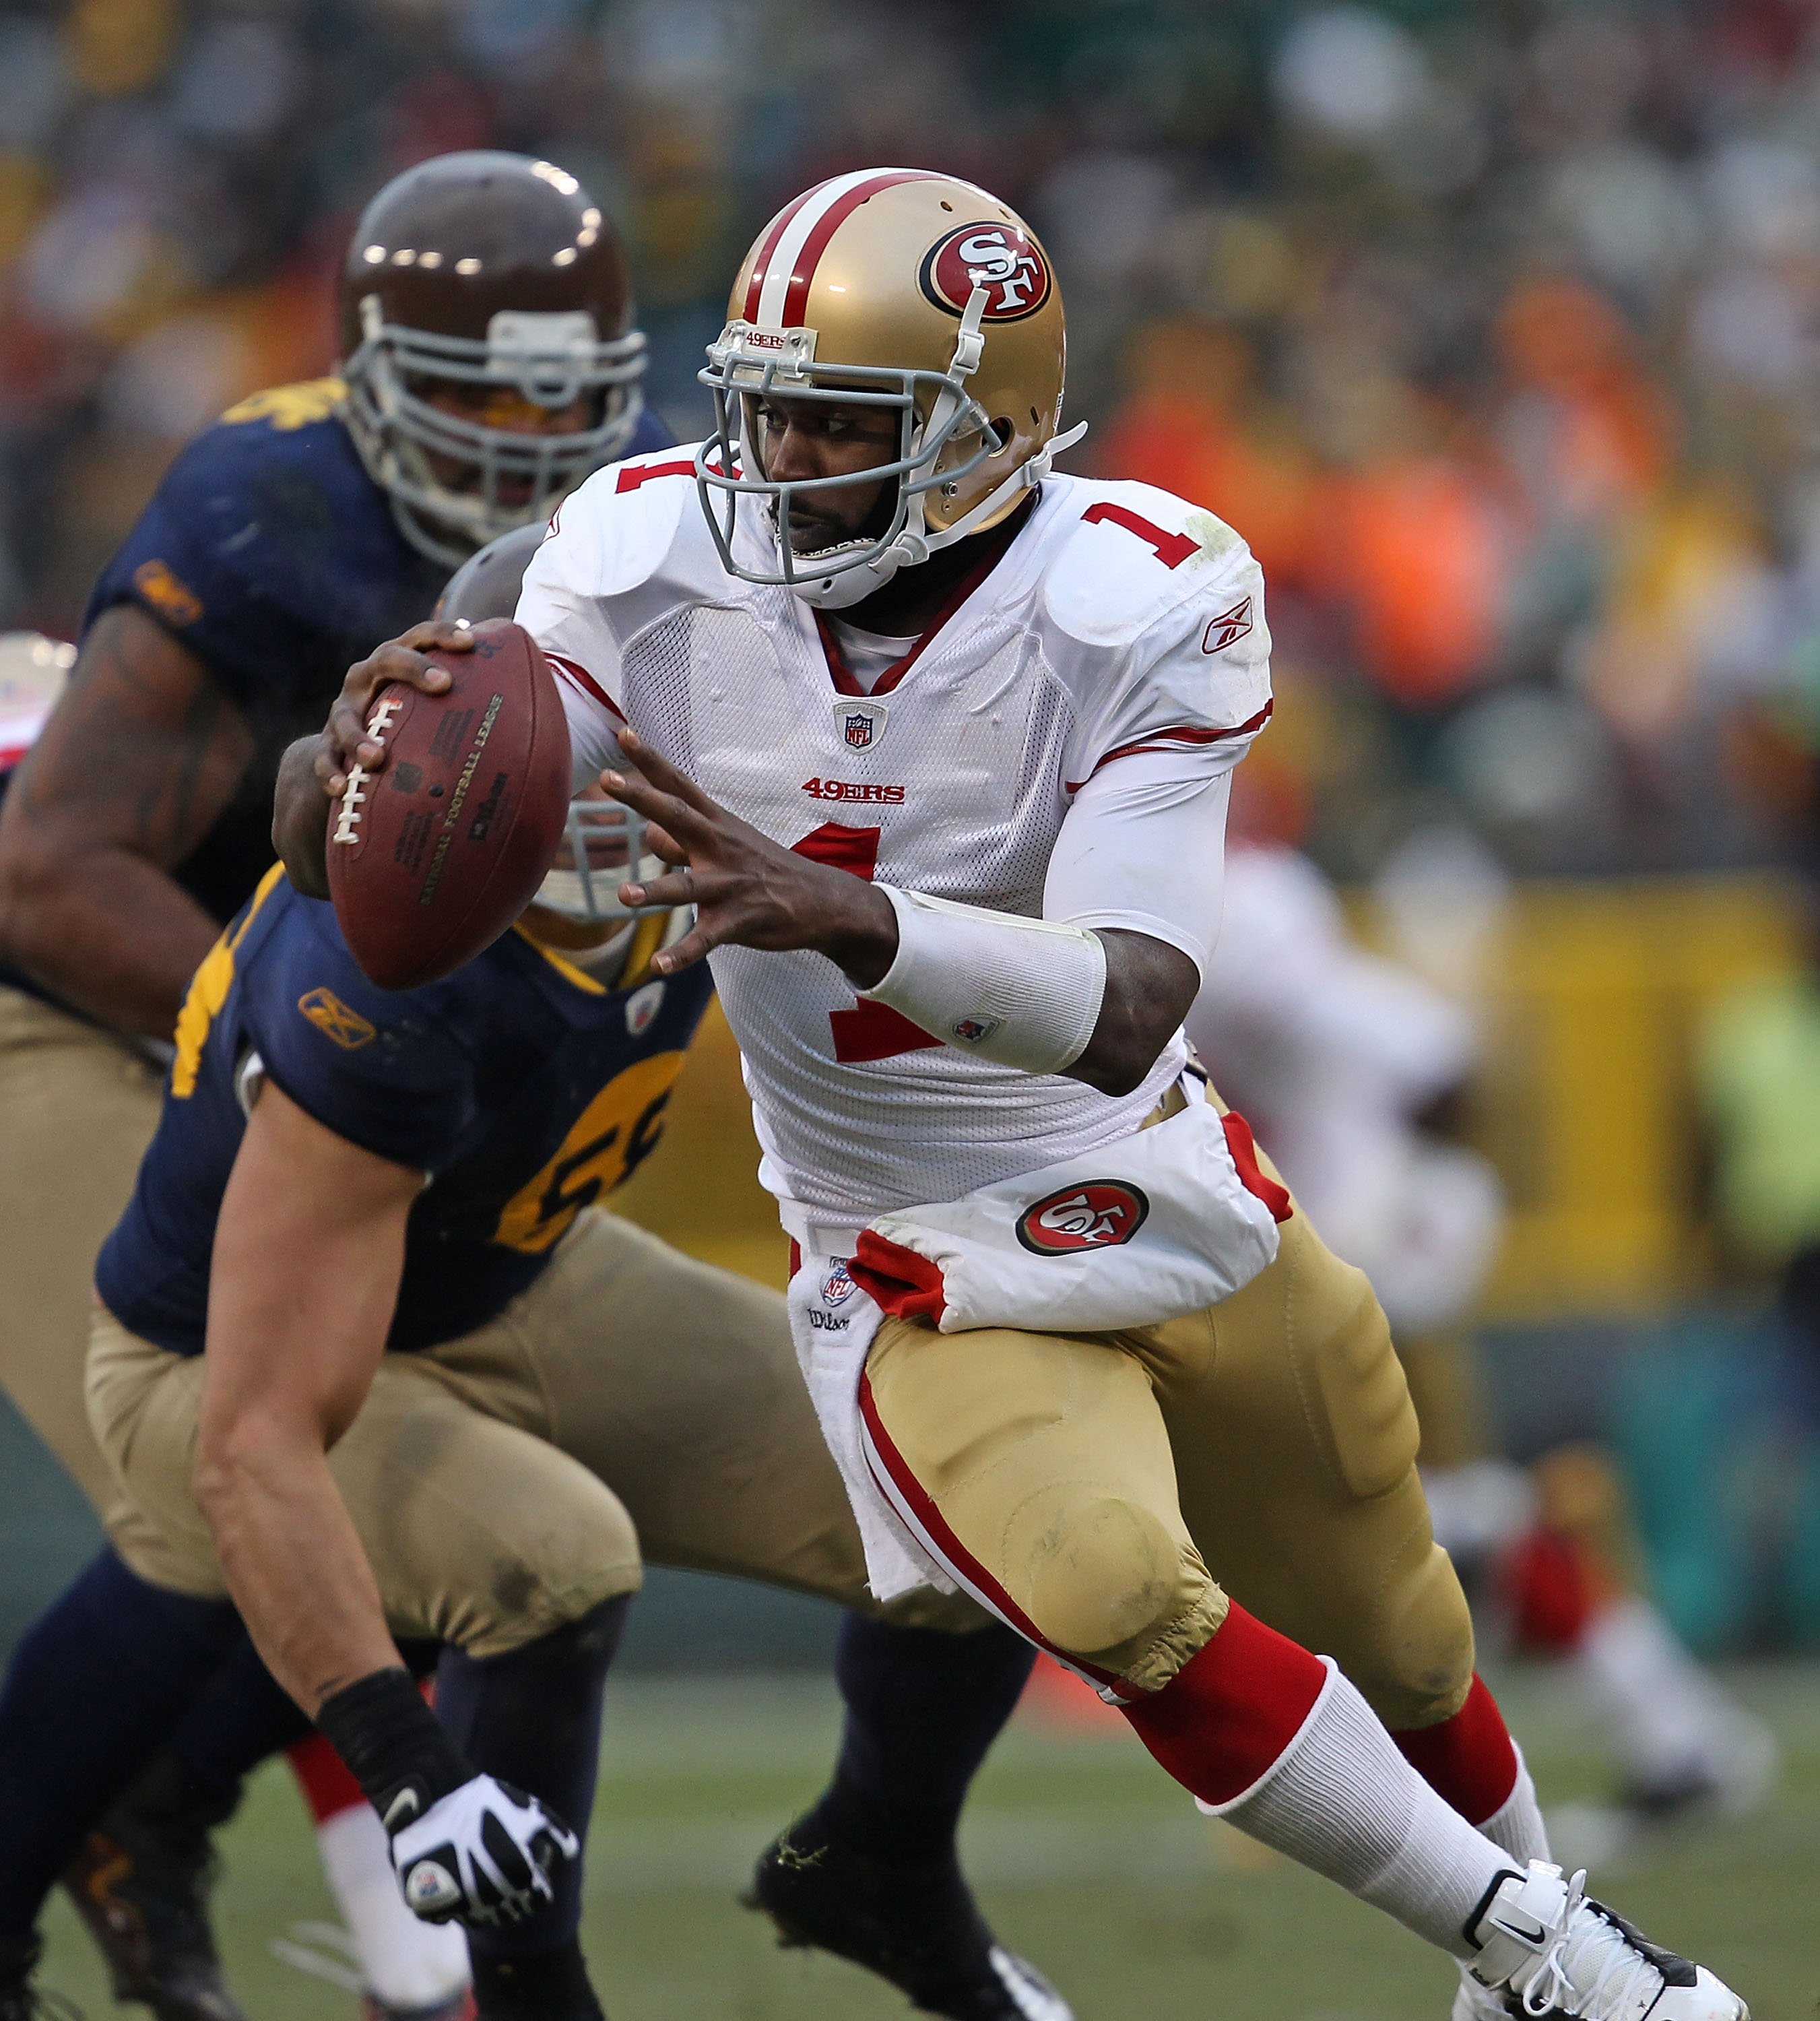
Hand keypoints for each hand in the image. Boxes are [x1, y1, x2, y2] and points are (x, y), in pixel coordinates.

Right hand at [271, 622, 471, 898]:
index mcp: (398, 666)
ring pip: (345, 716)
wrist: (350, 755)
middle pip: (386, 660)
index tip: (471, 641)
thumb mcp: (441, 716)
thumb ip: (478, 712)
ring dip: (359, 734)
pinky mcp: (325, 748)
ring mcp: (343, 712)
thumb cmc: (414, 730)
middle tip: (444, 685)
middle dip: (415, 667)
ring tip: (376, 757)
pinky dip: (330, 772)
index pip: (420, 638)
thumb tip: (550, 733)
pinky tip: (342, 789)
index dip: (443, 634)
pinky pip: (323, 759)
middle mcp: (368, 681)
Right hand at [388, 1772, 579, 1927]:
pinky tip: (457, 1880)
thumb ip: (555, 1832)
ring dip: (487, 1905)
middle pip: (510, 1915)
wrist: (430, 1799)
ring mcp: (457, 1908)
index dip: (538, 1889)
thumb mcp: (529, 1810)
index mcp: (517, 1880)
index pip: (538, 1903)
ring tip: (484, 1877)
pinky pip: (449, 1916)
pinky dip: (457, 1905)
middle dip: (514, 1898)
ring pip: (480, 1920)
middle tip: (507, 1875)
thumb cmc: (484, 1802)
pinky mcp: (428, 1908)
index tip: (533, 1875)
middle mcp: (489, 1902)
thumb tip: (570, 1853)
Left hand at [603, 731, 899, 983]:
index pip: (679, 785)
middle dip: (642, 798)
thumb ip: (684, 843)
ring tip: (624, 895)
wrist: (822, 901)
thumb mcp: (728, 846)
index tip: (624, 732)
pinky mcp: (739, 921)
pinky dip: (682, 954)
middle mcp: (720, 848)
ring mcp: (730, 885)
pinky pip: (706, 939)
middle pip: (677, 817)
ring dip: (656, 890)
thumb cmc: (766, 869)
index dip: (651, 760)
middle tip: (608, 779)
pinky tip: (659, 965)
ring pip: (688, 886)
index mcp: (717, 825)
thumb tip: (648, 836)